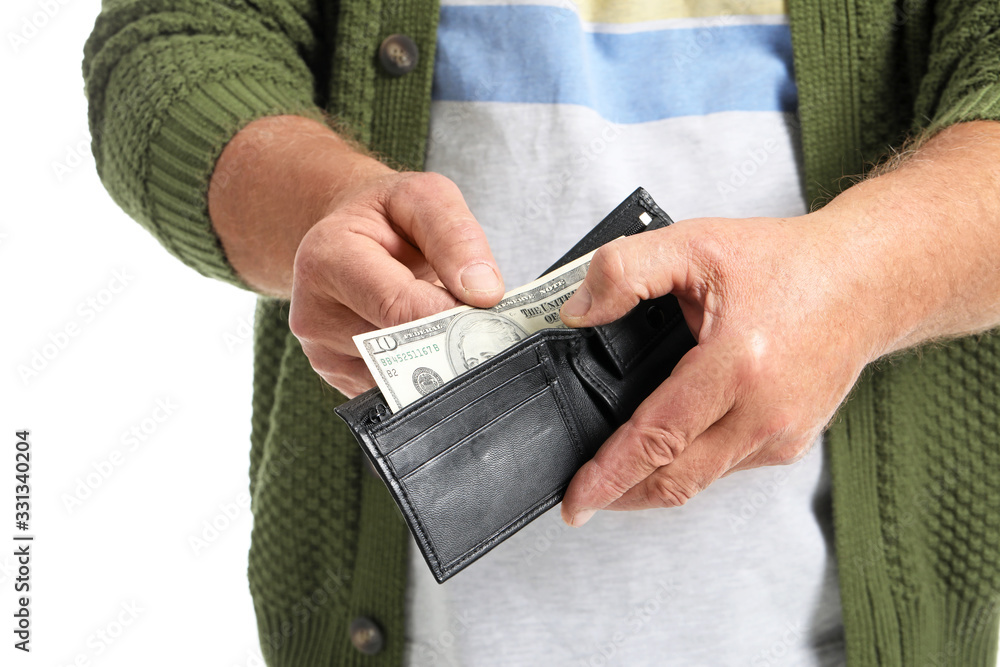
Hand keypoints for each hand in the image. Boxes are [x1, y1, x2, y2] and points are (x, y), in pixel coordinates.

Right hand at [288, 171, 503, 395]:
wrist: (351, 235)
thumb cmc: (388, 215)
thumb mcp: (426, 197)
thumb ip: (457, 236)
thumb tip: (483, 292)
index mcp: (326, 259)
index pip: (397, 308)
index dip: (450, 314)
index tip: (483, 308)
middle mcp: (312, 314)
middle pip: (399, 350)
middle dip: (446, 339)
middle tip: (475, 319)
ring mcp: (322, 354)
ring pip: (400, 380)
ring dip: (437, 359)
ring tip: (445, 322)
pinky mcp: (339, 380)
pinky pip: (395, 394)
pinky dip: (422, 374)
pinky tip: (428, 342)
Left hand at [557, 213, 883, 525]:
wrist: (867, 281)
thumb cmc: (787, 263)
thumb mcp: (696, 244)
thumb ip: (626, 270)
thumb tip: (577, 310)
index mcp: (739, 364)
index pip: (658, 438)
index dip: (610, 475)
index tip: (576, 502)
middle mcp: (765, 412)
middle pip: (676, 479)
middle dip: (620, 496)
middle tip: (580, 500)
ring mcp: (782, 435)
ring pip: (699, 480)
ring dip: (652, 483)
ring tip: (614, 475)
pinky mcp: (791, 444)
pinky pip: (725, 467)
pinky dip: (689, 465)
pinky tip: (665, 450)